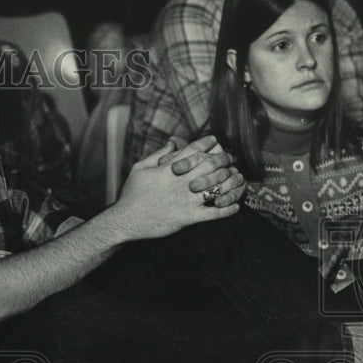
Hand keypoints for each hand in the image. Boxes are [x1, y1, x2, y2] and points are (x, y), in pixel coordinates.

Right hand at [112, 135, 240, 239]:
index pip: (194, 150)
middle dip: (224, 159)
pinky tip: (235, 206)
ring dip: (230, 182)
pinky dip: (227, 210)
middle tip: (230, 159)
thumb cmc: (131, 195)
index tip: (215, 140)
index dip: (207, 143)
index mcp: (169, 169)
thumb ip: (158, 154)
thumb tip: (173, 142)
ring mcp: (186, 200)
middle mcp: (181, 183)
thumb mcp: (140, 168)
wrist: (125, 221)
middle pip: (211, 165)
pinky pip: (214, 214)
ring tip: (237, 180)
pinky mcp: (188, 218)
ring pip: (217, 187)